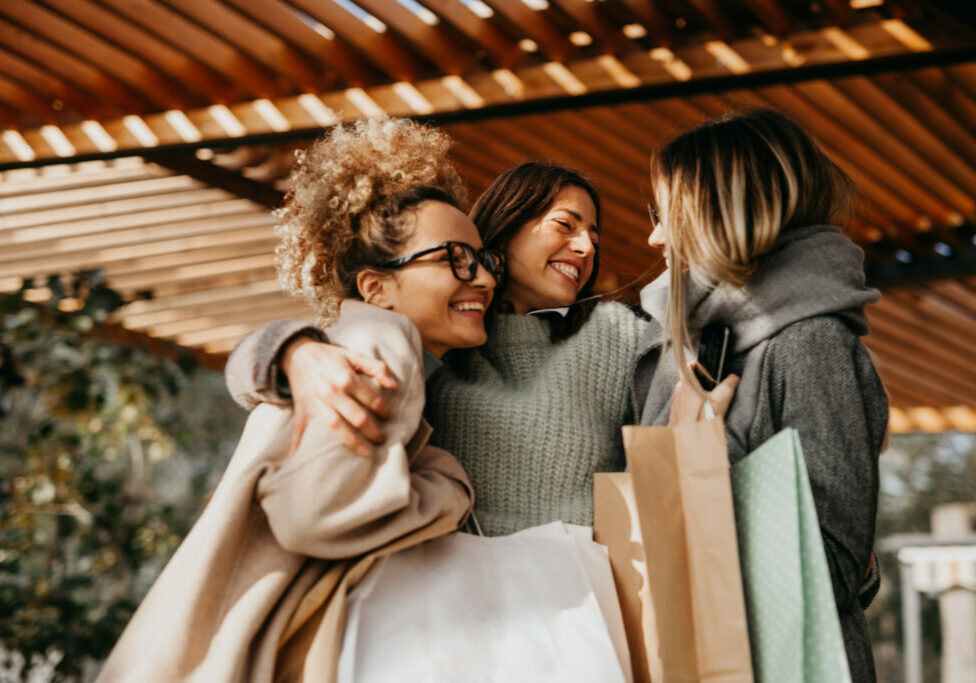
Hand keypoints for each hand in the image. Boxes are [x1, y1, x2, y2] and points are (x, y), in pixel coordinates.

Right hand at [280, 337, 397, 456]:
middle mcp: (331, 391)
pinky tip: (299, 457)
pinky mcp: (302, 409)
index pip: (371, 399)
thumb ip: (376, 367)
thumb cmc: (329, 357)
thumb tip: (394, 385)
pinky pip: (300, 429)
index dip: (383, 410)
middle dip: (372, 431)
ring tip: (366, 453)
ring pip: (336, 427)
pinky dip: (298, 444)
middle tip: (381, 439)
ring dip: (352, 442)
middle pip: (357, 417)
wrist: (298, 354)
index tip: (388, 416)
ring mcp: (316, 402)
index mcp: (346, 377)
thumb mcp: (354, 356)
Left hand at [668, 369, 739, 425]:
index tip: (698, 366)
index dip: (691, 364)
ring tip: (704, 406)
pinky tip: (698, 418)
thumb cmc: (704, 421)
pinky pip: (680, 411)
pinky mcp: (674, 420)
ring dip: (691, 399)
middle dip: (694, 384)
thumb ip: (728, 386)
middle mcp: (677, 396)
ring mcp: (674, 409)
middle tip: (706, 389)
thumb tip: (734, 378)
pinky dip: (687, 411)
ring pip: (682, 398)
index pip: (684, 368)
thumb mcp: (720, 401)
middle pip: (684, 383)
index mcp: (686, 387)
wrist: (691, 442)